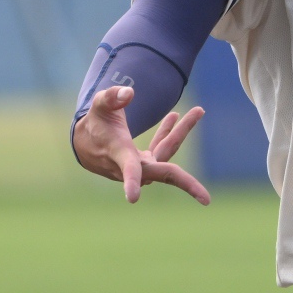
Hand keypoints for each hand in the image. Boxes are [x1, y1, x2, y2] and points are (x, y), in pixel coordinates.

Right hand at [70, 85, 210, 204]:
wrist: (86, 143)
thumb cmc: (94, 122)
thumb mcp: (99, 105)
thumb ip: (112, 97)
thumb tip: (129, 93)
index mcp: (120, 154)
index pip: (128, 169)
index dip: (130, 181)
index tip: (132, 198)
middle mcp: (133, 166)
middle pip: (164, 173)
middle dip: (187, 182)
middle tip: (206, 199)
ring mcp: (141, 167)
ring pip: (167, 151)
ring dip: (181, 131)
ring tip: (199, 110)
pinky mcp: (145, 164)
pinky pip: (162, 149)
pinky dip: (168, 133)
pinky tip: (175, 116)